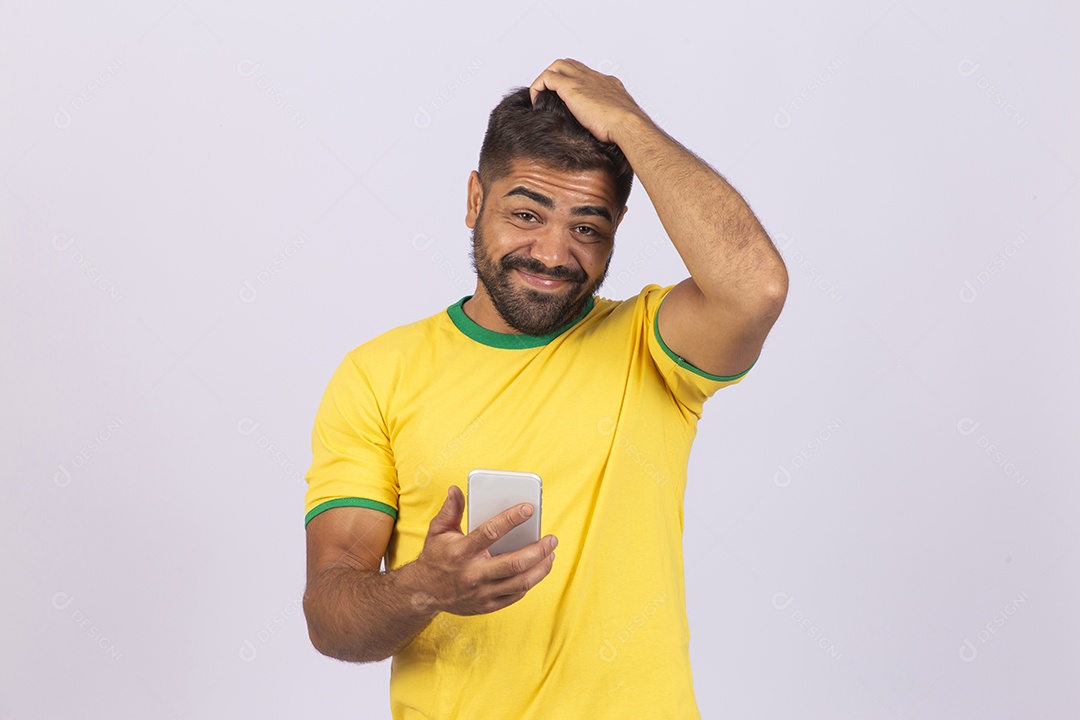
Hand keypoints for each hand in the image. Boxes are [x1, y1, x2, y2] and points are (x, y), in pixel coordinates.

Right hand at [414, 485, 557, 615]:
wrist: (423, 593)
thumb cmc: (435, 557)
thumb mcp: (437, 531)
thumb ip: (450, 510)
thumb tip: (456, 489)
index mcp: (461, 552)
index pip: (491, 532)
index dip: (512, 519)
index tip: (529, 509)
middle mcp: (473, 574)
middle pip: (514, 562)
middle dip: (538, 549)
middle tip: (552, 538)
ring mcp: (482, 592)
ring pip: (520, 582)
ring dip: (541, 568)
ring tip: (550, 554)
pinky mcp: (487, 605)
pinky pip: (516, 595)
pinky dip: (530, 582)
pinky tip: (537, 569)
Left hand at [528, 58, 649, 144]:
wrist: (628, 124)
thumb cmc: (626, 128)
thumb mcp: (618, 122)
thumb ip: (610, 122)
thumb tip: (604, 134)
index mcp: (608, 84)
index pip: (587, 75)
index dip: (574, 83)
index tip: (567, 99)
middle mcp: (595, 78)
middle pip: (571, 65)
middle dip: (558, 76)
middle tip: (551, 95)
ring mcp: (582, 80)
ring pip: (557, 66)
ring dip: (547, 80)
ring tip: (542, 98)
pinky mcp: (571, 86)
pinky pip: (546, 78)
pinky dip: (538, 87)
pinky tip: (537, 102)